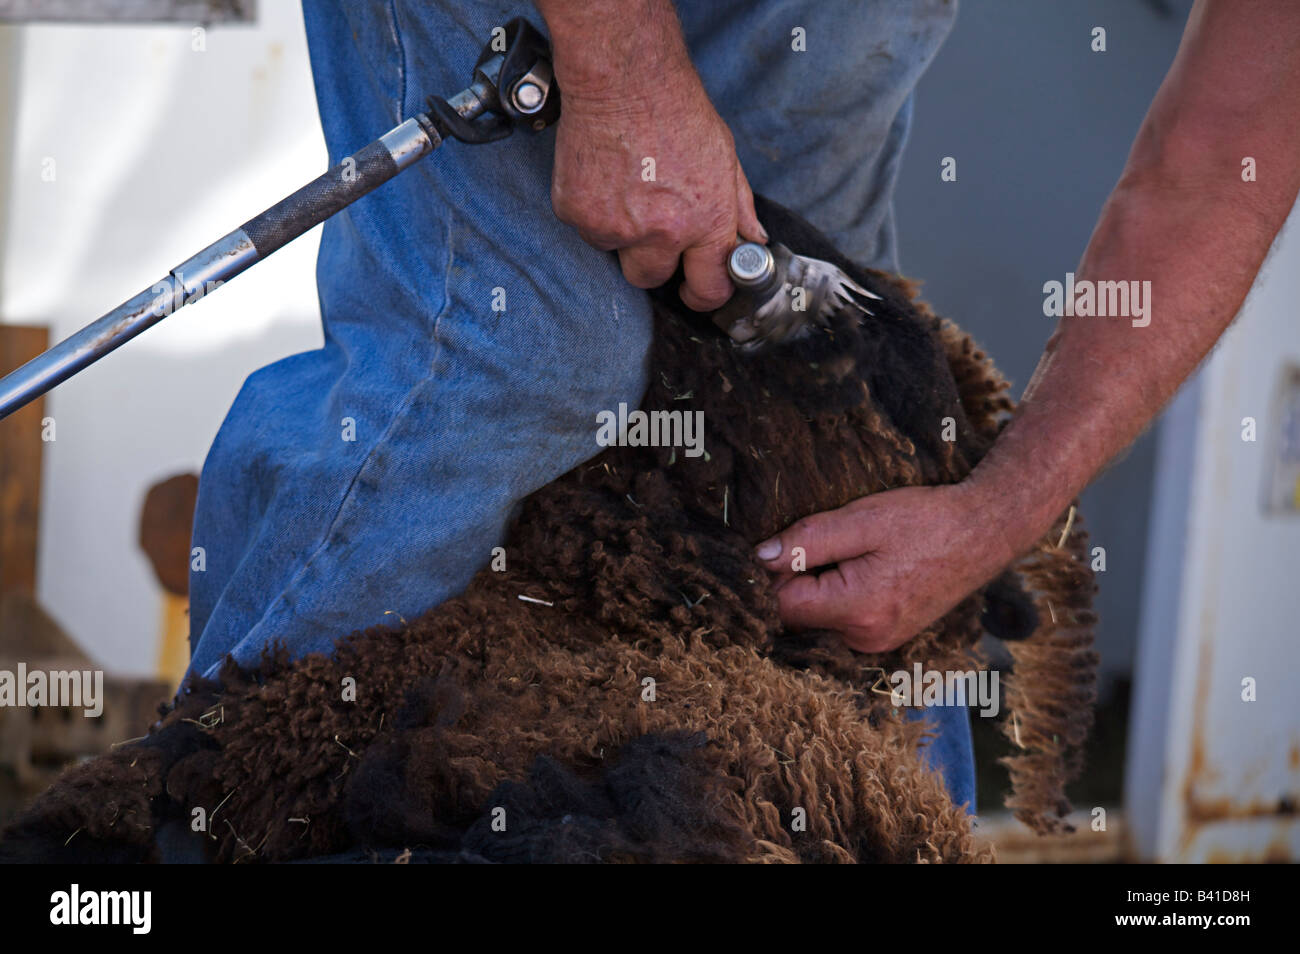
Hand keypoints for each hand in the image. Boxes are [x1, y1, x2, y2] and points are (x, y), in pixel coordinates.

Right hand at [548, 59, 765, 309]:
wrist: (623, 78)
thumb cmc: (675, 109)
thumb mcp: (724, 156)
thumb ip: (738, 206)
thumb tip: (752, 239)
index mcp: (704, 220)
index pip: (709, 286)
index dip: (703, 293)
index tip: (696, 291)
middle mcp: (661, 231)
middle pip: (650, 279)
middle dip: (652, 263)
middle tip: (650, 230)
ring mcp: (615, 226)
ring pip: (614, 253)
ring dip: (619, 232)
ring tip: (626, 187)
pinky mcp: (578, 214)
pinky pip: (586, 230)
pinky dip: (592, 211)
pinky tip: (604, 177)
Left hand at [754, 484, 1017, 652]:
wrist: (985, 532)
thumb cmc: (927, 521)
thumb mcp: (862, 520)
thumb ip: (807, 541)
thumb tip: (760, 557)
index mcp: (857, 611)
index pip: (783, 605)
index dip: (771, 574)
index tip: (782, 544)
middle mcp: (865, 638)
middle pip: (797, 617)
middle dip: (793, 580)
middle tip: (816, 542)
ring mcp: (877, 642)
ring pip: (817, 619)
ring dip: (815, 587)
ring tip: (842, 552)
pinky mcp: (886, 635)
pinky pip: (840, 620)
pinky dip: (835, 595)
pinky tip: (855, 566)